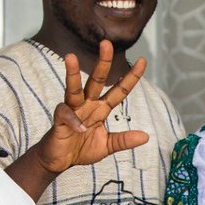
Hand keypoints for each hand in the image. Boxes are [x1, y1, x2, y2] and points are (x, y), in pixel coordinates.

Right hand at [34, 39, 149, 172]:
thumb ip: (123, 140)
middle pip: (96, 80)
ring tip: (70, 57)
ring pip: (73, 88)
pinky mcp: (59, 120)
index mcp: (101, 108)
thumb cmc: (81, 148)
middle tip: (107, 43)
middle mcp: (87, 105)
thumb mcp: (107, 145)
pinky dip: (74, 121)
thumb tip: (146, 136)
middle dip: (102, 62)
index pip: (119, 90)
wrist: (59, 161)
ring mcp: (73, 111)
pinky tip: (80, 129)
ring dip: (72, 74)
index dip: (131, 77)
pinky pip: (65, 115)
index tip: (143, 61)